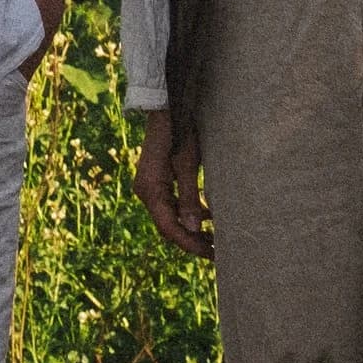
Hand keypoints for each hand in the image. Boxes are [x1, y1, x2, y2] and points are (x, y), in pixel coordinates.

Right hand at [134, 110, 212, 255]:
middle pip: (168, 225)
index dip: (190, 244)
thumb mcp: (188, 164)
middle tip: (217, 251)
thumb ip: (189, 197)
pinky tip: (207, 217)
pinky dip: (187, 213)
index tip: (211, 255)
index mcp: (150, 190)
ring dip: (190, 228)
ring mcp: (149, 186)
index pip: (169, 228)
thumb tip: (192, 230)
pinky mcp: (155, 180)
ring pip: (169, 216)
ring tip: (215, 238)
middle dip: (191, 240)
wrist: (166, 108)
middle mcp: (145, 191)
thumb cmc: (179, 132)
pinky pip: (170, 204)